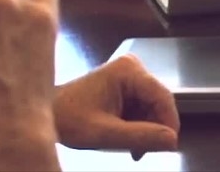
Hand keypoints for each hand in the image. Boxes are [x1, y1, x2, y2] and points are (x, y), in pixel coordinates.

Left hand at [54, 54, 179, 158]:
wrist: (47, 114)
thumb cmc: (68, 120)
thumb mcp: (104, 133)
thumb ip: (139, 136)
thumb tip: (172, 140)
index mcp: (128, 70)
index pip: (162, 96)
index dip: (169, 123)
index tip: (169, 147)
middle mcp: (132, 67)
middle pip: (158, 101)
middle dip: (154, 128)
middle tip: (142, 152)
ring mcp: (129, 75)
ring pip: (151, 107)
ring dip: (146, 129)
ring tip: (130, 147)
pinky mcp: (125, 85)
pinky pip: (142, 107)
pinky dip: (138, 125)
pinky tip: (126, 138)